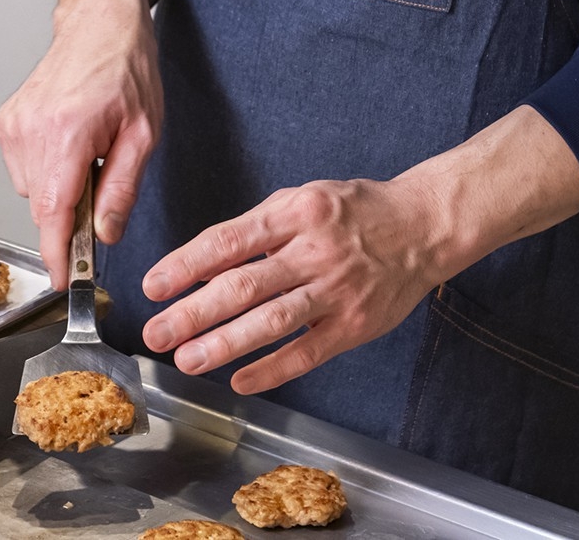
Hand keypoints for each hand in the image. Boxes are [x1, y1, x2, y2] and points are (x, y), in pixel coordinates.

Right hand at [0, 0, 162, 288]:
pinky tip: (68, 142)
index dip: (58, 254)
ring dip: (59, 189)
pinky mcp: (6, 123)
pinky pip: (23, 170)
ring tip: (88, 152)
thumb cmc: (126, 68)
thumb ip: (122, 188)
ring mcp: (13, 126)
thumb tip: (106, 234)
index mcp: (68, 134)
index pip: (53, 212)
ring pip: (32, 190)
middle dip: (71, 215)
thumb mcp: (143, 133)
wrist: (97, 21)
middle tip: (102, 191)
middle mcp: (31, 131)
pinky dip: (46, 170)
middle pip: (43, 206)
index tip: (63, 281)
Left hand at [140, 106, 578, 393]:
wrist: (425, 225)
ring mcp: (337, 291)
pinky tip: (240, 379)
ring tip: (187, 358)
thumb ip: (254, 230)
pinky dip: (272, 369)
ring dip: (225, 343)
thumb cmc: (356, 211)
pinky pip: (308, 351)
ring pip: (272, 322)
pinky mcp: (356, 325)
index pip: (228, 241)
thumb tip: (201, 263)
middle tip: (156, 331)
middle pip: (244, 285)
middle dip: (193, 312)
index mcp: (296, 213)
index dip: (185, 265)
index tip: (153, 285)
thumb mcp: (301, 200)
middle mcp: (315, 251)